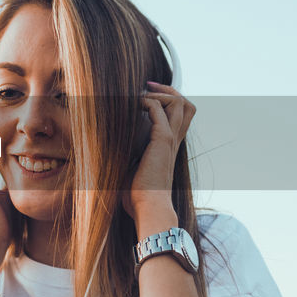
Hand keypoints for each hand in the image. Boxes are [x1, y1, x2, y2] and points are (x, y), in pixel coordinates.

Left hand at [122, 81, 195, 222]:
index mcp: (169, 147)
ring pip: (180, 103)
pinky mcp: (162, 141)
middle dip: (169, 91)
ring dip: (161, 93)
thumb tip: (109, 150)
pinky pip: (160, 110)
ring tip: (143, 95)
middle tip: (148, 87)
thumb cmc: (137, 197)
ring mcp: (170, 140)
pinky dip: (148, 102)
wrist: (148, 209)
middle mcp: (174, 141)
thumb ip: (129, 156)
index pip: (180, 117)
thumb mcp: (132, 170)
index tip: (146, 96)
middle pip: (187, 106)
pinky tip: (135, 106)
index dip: (167, 101)